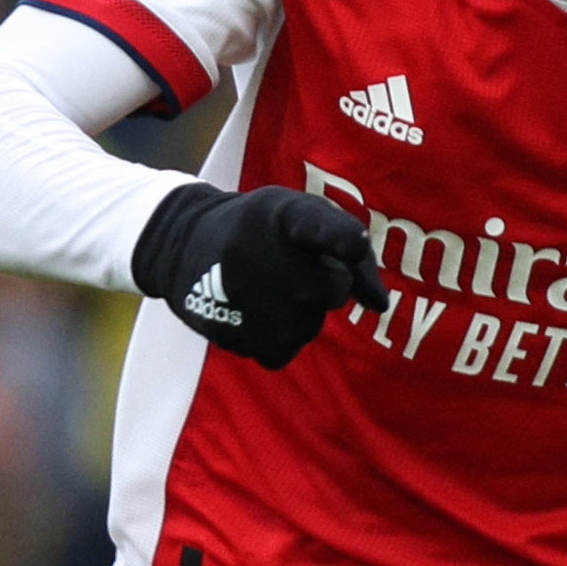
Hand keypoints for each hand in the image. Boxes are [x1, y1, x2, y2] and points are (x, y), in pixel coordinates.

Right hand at [133, 184, 387, 368]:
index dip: (342, 239)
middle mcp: (269, 259)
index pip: (324, 228)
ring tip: (267, 285)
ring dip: (300, 311)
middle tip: (288, 264)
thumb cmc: (262, 229)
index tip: (352, 248)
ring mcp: (252, 302)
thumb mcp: (304, 215)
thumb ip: (352, 250)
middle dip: (324, 281)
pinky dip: (277, 336)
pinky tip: (256, 311)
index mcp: (288, 216)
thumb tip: (380, 305)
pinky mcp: (238, 336)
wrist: (186, 244)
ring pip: (311, 325)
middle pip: (335, 290)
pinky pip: (285, 349)